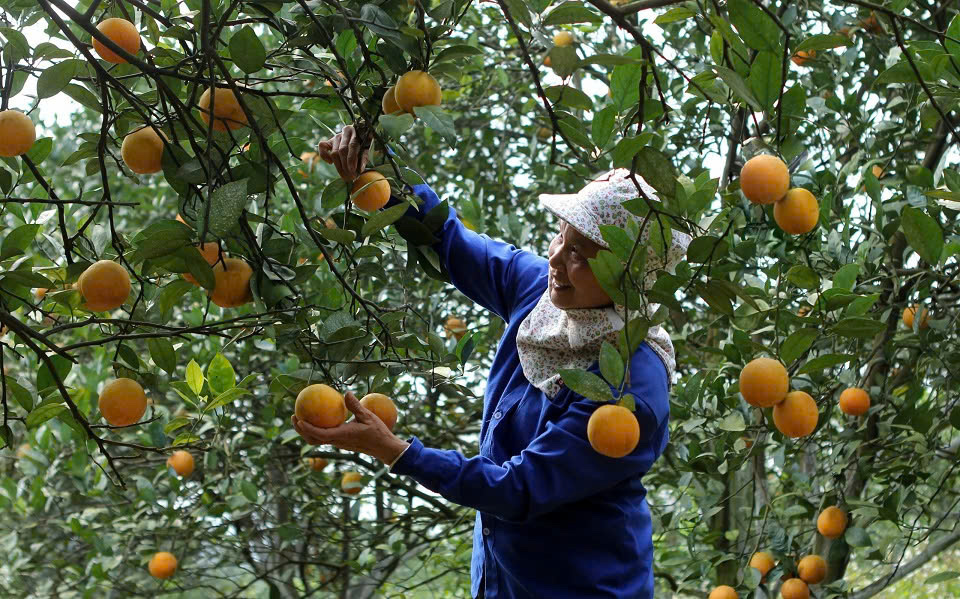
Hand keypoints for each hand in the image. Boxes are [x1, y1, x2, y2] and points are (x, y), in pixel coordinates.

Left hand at [291, 391, 408, 465]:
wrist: (384, 448)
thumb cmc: (378, 432)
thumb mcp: (368, 416)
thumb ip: (356, 406)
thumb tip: (346, 393)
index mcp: (342, 436)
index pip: (320, 434)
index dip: (308, 428)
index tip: (299, 420)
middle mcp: (337, 441)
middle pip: (313, 440)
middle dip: (301, 430)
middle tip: (294, 416)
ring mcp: (338, 443)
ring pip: (317, 440)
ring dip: (307, 431)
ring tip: (301, 417)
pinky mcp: (340, 442)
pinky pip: (324, 437)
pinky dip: (316, 430)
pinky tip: (318, 418)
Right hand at [317, 125, 368, 181]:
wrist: (358, 139)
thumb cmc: (363, 145)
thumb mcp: (366, 150)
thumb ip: (364, 158)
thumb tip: (360, 170)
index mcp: (355, 131)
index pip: (352, 145)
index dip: (352, 159)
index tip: (353, 170)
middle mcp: (344, 132)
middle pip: (342, 150)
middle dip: (345, 166)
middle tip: (350, 177)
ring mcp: (336, 137)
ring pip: (334, 152)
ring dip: (339, 166)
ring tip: (345, 176)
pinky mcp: (329, 141)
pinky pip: (322, 147)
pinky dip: (324, 156)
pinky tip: (330, 163)